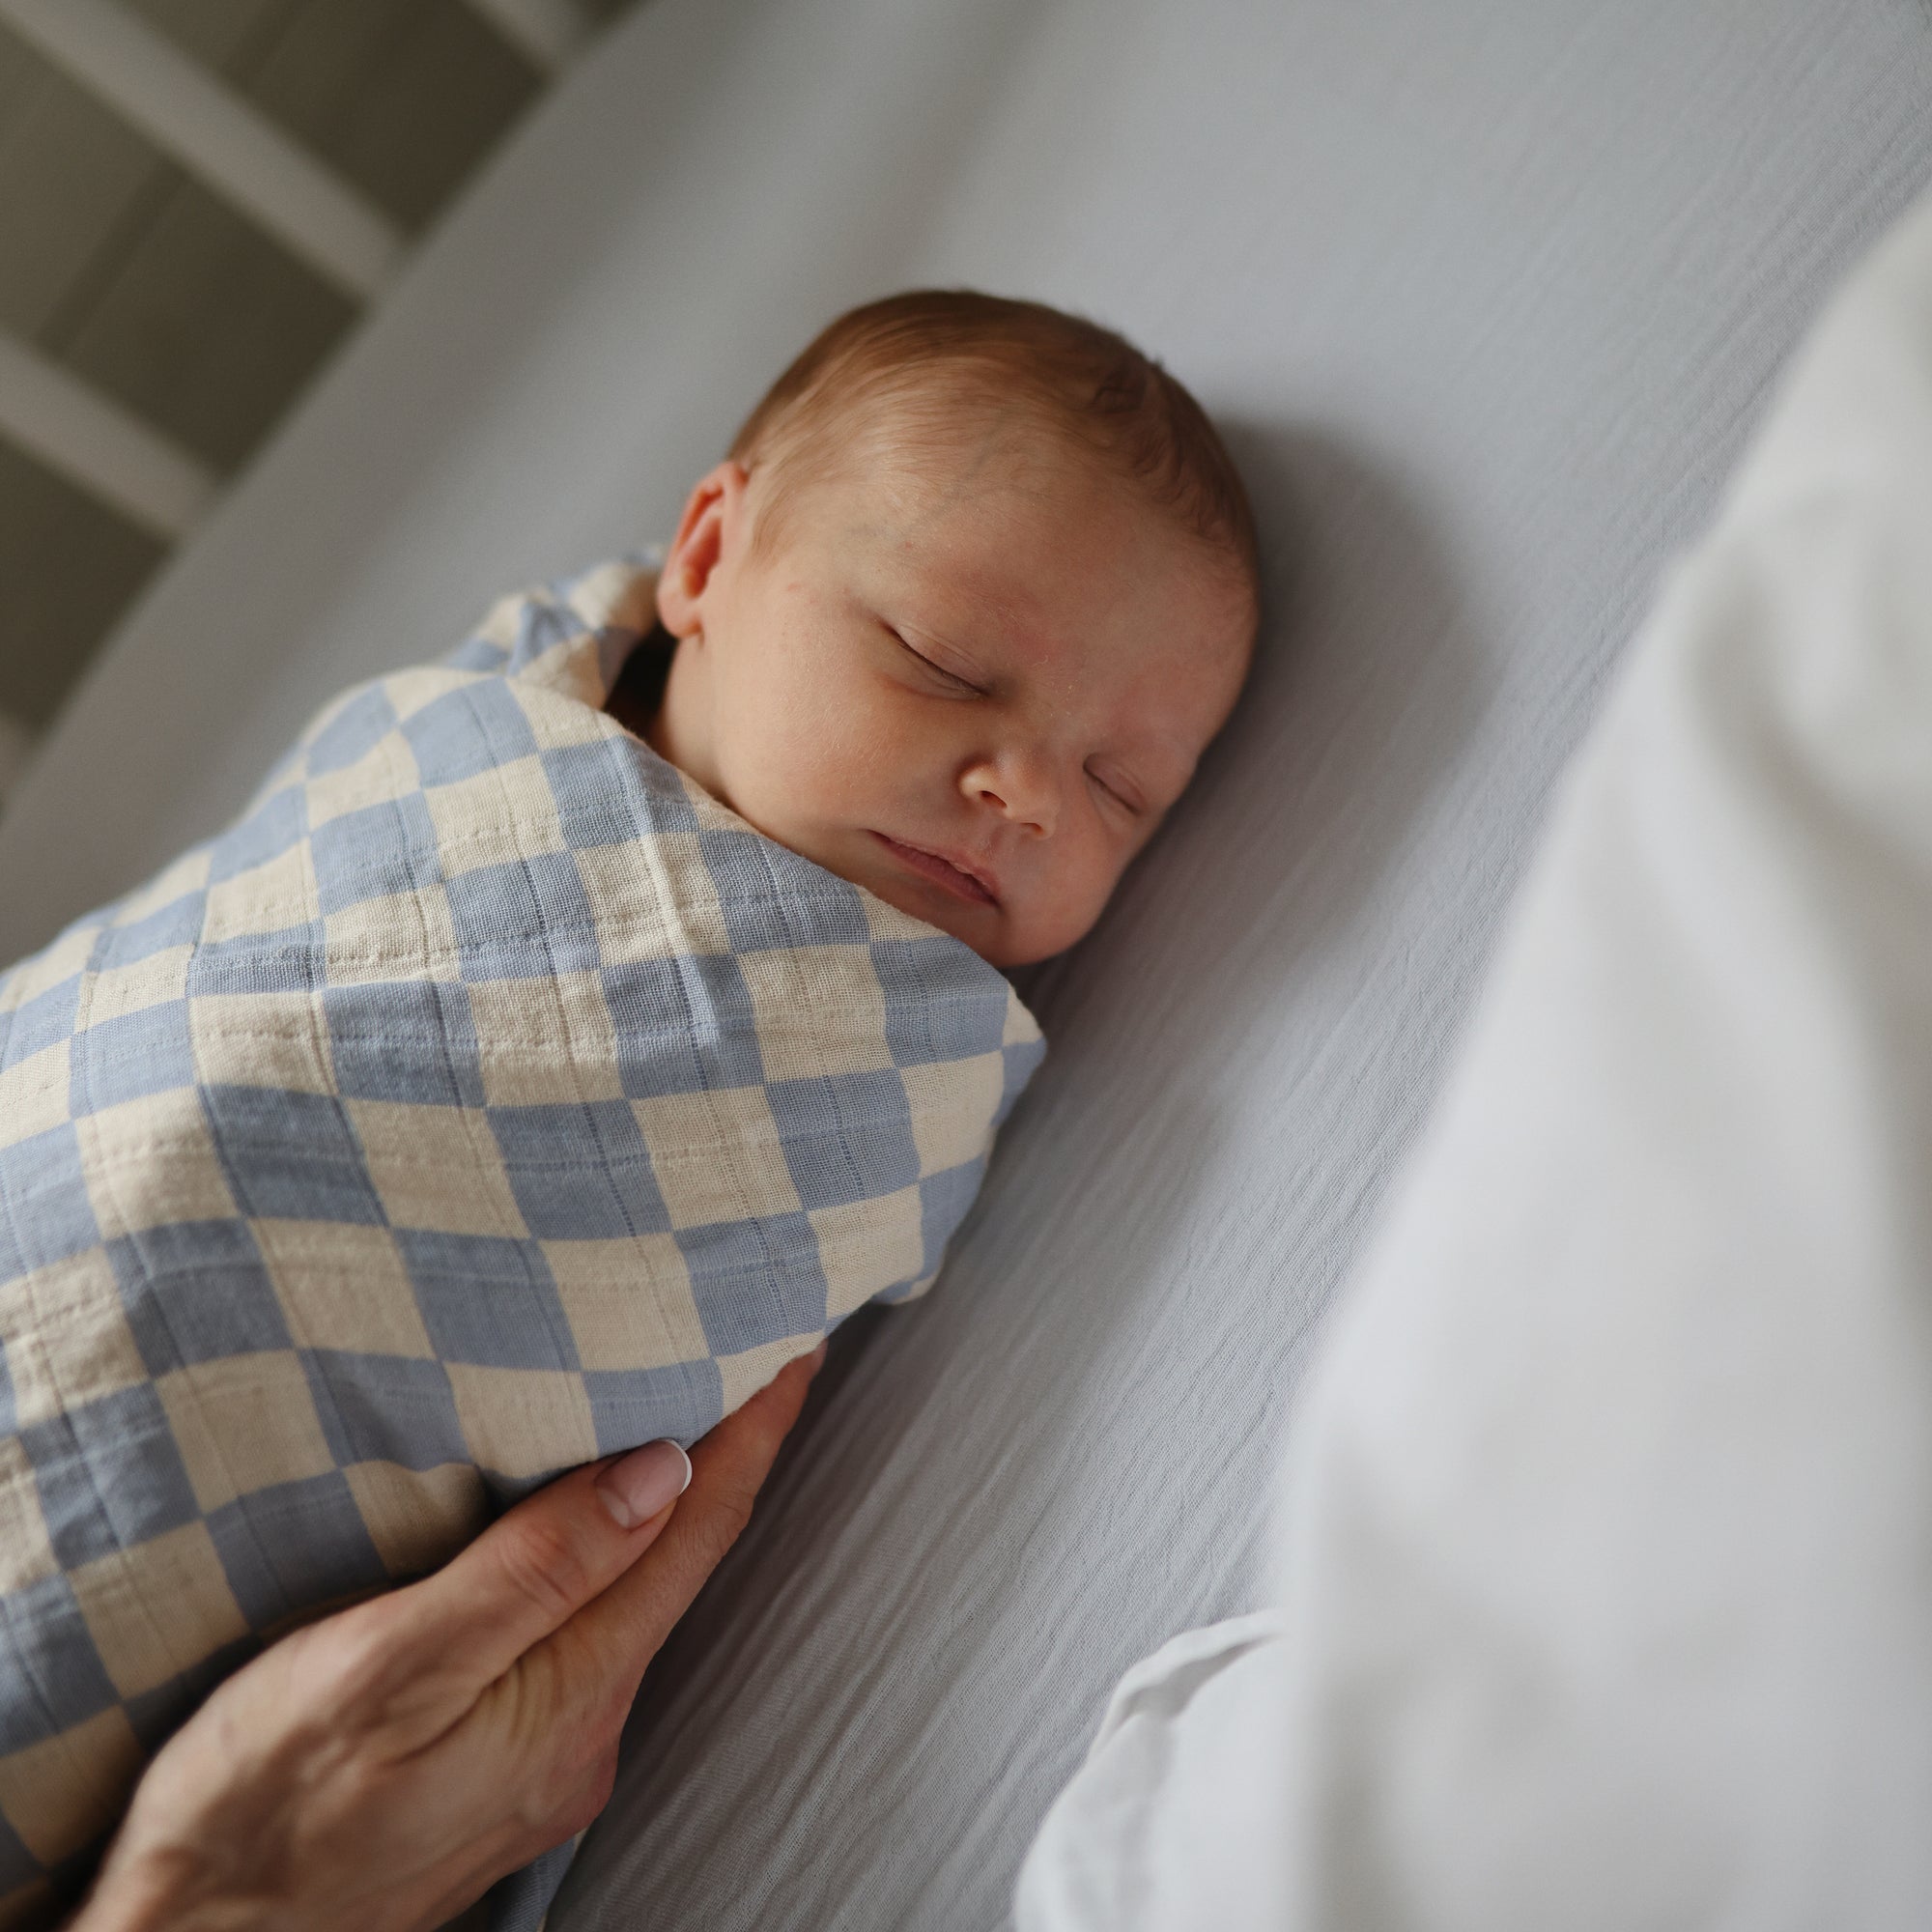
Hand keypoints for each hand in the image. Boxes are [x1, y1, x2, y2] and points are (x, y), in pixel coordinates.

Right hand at [73, 1348, 823, 1931]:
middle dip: (721, 1463)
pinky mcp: (504, 1772)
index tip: (792, 1351)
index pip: (697, 1534)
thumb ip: (532, 1569)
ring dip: (664, 1512)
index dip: (750, 1435)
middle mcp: (585, 1735)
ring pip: (633, 1603)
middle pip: (679, 1566)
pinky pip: (584, 1641)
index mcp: (571, 1697)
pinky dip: (605, 1567)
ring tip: (678, 1419)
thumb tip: (662, 1473)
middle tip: (746, 1360)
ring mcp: (548, 1761)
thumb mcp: (386, 1667)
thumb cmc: (260, 1814)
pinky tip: (586, 1536)